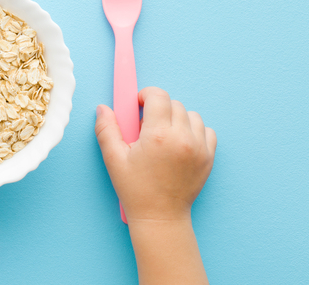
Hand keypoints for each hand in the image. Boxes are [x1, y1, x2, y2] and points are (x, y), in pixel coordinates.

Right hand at [95, 87, 216, 221]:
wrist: (160, 216)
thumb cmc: (135, 190)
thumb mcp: (113, 159)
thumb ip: (106, 130)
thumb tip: (103, 108)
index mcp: (158, 135)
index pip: (158, 96)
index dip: (146, 95)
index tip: (139, 104)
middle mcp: (182, 138)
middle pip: (174, 104)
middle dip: (159, 108)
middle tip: (146, 125)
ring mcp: (199, 147)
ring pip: (191, 115)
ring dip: (177, 118)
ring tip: (164, 134)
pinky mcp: (209, 157)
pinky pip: (206, 130)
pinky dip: (194, 130)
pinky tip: (179, 142)